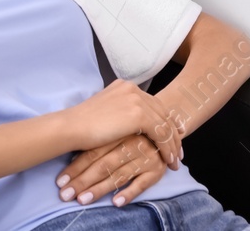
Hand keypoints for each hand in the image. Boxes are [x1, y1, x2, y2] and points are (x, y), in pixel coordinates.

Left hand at [57, 133, 171, 206]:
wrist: (167, 121)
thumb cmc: (134, 127)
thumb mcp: (117, 125)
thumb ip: (99, 138)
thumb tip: (67, 149)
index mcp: (116, 133)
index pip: (92, 152)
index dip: (75, 167)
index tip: (60, 182)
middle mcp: (129, 145)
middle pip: (102, 165)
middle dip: (82, 182)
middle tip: (65, 195)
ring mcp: (143, 158)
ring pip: (118, 176)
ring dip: (99, 189)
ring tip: (82, 200)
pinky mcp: (156, 170)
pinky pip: (142, 184)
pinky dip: (129, 193)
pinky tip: (116, 202)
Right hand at [61, 79, 182, 174]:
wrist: (72, 127)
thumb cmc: (84, 125)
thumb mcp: (108, 113)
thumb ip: (124, 113)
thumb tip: (139, 127)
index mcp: (125, 86)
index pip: (153, 106)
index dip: (164, 124)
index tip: (170, 141)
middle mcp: (133, 89)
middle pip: (162, 113)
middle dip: (172, 135)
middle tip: (177, 154)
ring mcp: (136, 99)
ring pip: (165, 124)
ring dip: (172, 145)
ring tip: (174, 161)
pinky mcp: (139, 114)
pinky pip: (161, 134)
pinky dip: (167, 149)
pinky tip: (168, 161)